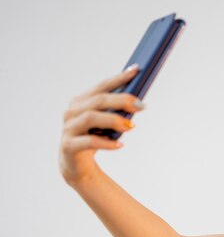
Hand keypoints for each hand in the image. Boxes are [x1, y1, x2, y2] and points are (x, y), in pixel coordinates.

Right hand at [58, 65, 144, 183]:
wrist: (77, 165)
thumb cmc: (95, 139)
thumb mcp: (106, 124)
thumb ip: (116, 112)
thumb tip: (138, 103)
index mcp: (81, 101)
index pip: (101, 86)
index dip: (119, 78)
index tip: (136, 70)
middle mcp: (72, 112)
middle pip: (98, 100)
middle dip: (121, 100)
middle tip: (141, 105)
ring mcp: (68, 128)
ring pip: (90, 118)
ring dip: (113, 120)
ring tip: (131, 126)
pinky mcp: (69, 146)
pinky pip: (88, 142)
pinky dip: (106, 143)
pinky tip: (120, 145)